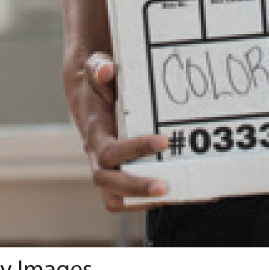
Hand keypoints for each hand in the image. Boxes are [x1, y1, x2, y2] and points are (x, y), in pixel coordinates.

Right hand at [65, 50, 169, 211]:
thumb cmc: (98, 85)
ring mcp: (108, 171)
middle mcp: (97, 158)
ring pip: (116, 199)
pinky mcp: (119, 177)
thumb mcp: (96, 70)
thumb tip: (107, 70)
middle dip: (137, 187)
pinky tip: (178, 191)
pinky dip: (149, 201)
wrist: (90, 101)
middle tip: (165, 185)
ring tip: (175, 193)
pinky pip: (128, 200)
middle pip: (109, 183)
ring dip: (142, 201)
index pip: (109, 151)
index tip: (162, 140)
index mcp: (94, 134)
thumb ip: (100, 68)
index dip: (133, 149)